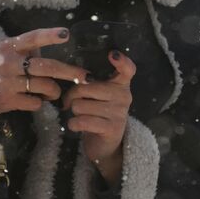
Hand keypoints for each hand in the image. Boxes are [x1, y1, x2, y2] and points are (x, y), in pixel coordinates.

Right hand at [0, 28, 89, 132]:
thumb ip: (22, 49)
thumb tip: (47, 48)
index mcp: (8, 47)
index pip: (32, 37)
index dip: (50, 35)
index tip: (66, 34)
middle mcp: (9, 63)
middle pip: (47, 66)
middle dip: (70, 72)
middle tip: (85, 77)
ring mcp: (7, 82)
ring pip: (44, 86)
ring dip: (54, 91)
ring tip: (54, 93)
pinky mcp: (6, 100)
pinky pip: (35, 102)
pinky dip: (40, 103)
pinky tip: (36, 102)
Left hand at [61, 50, 136, 186]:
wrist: (106, 144)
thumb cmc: (98, 114)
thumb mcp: (99, 95)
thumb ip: (91, 83)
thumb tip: (73, 75)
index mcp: (121, 84)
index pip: (128, 69)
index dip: (122, 61)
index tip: (113, 54)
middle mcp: (124, 96)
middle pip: (86, 87)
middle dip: (72, 96)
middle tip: (71, 102)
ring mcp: (119, 113)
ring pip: (80, 105)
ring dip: (74, 112)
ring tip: (81, 116)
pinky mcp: (111, 129)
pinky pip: (81, 121)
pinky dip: (73, 124)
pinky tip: (77, 126)